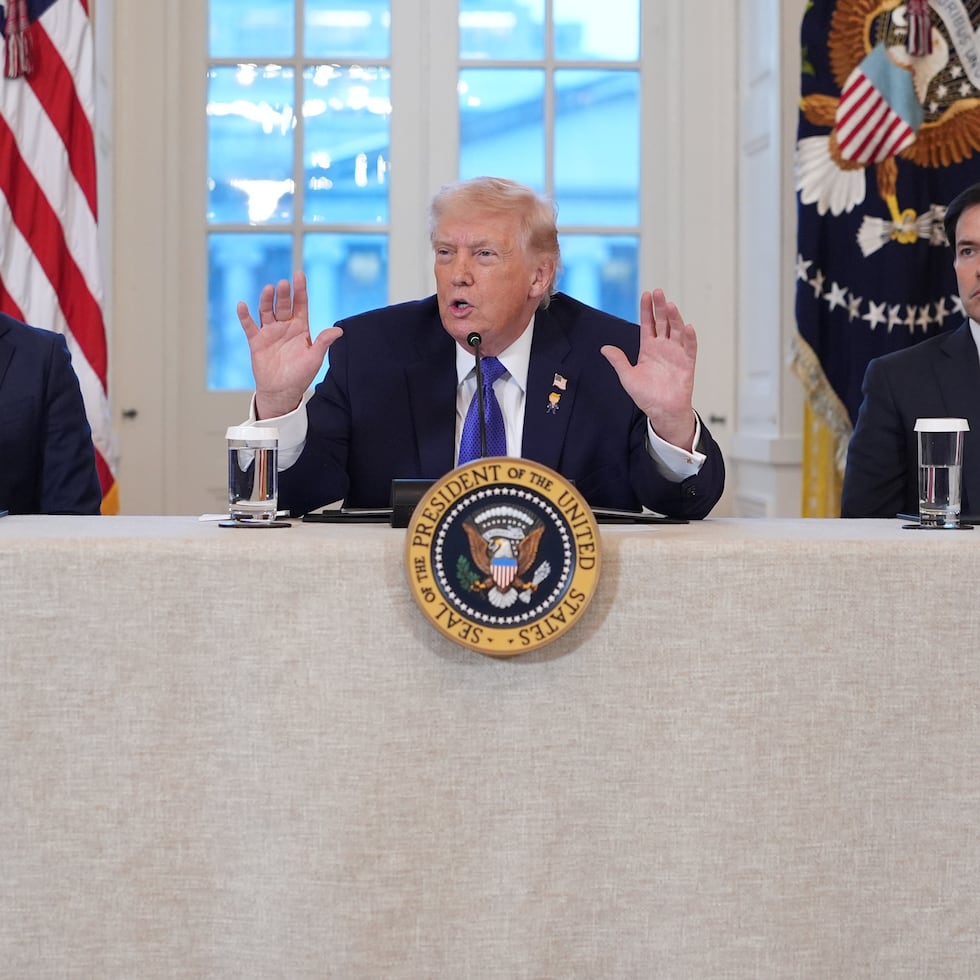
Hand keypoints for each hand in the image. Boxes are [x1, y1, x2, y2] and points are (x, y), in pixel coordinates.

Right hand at [237, 270, 342, 418]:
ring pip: (267, 311)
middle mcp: (284, 326)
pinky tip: (242, 305)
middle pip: (283, 305)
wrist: (282, 392)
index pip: (300, 304)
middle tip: (283, 284)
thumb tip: (339, 330)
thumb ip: (323, 342)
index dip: (300, 290)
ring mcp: (270, 332)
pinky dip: (245, 316)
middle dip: (284, 294)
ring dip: (266, 300)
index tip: (299, 275)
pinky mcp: (256, 341)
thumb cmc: (300, 375)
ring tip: (268, 289)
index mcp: (300, 327)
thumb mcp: (314, 358)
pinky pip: (249, 326)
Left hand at [600, 289, 696, 450]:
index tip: (646, 295)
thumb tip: (604, 348)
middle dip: (660, 307)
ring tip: (670, 305)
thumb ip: (618, 361)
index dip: (647, 310)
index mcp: (648, 348)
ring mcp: (676, 353)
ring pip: (676, 331)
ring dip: (674, 318)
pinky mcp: (687, 363)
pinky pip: (690, 347)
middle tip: (658, 292)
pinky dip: (689, 337)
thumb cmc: (646, 396)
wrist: (662, 412)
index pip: (648, 324)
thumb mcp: (628, 377)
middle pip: (663, 322)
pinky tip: (687, 327)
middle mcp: (663, 347)